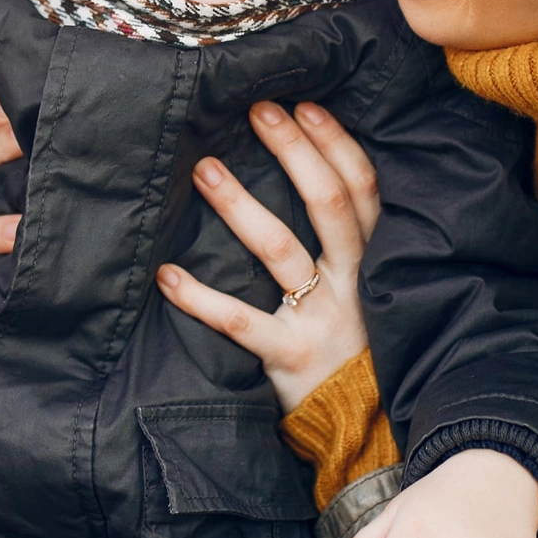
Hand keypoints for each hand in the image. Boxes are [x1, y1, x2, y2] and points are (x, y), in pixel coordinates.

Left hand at [154, 101, 379, 411]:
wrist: (366, 432)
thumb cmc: (355, 346)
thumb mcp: (364, 289)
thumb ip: (345, 243)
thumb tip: (307, 172)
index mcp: (371, 262)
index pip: (362, 188)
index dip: (335, 143)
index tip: (303, 105)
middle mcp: (351, 284)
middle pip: (328, 204)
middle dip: (294, 151)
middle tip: (256, 111)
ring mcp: (321, 320)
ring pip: (281, 251)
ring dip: (241, 206)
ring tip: (204, 170)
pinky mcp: (288, 358)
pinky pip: (239, 322)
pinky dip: (199, 297)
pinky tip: (165, 275)